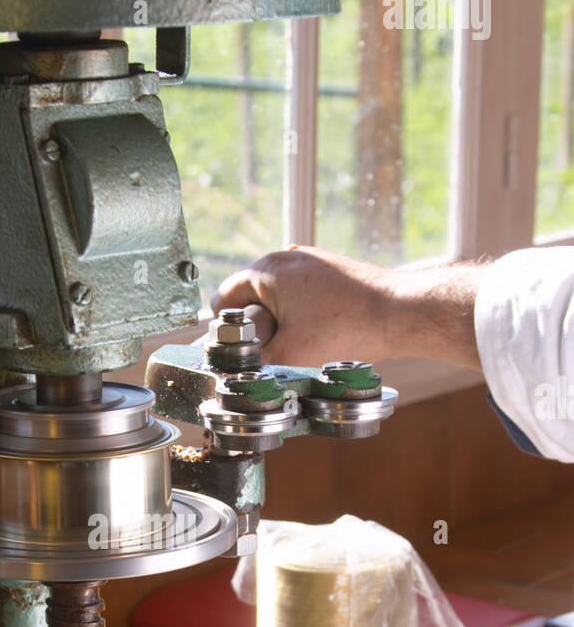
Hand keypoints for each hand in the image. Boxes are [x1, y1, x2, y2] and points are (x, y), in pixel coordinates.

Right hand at [212, 247, 485, 371]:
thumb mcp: (288, 356)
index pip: (225, 299)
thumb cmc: (346, 330)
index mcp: (267, 270)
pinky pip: (303, 297)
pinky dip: (304, 316)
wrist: (401, 314)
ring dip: (282, 324)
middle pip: (252, 299)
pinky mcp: (333, 271)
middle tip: (273, 353)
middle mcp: (286, 257)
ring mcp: (312, 260)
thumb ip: (251, 362)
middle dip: (258, 328)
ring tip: (301, 346)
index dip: (227, 331)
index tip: (241, 353)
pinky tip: (322, 335)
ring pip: (279, 299)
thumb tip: (233, 369)